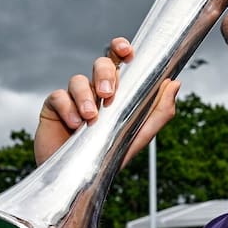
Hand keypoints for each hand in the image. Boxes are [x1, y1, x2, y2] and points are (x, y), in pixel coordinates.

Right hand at [34, 37, 180, 165]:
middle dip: (105, 74)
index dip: (121, 48)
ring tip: (90, 117)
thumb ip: (159, 111)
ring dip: (85, 95)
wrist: (79, 178)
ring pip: (78, 79)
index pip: (119, 61)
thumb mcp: (139, 135)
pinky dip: (67, 107)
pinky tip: (74, 124)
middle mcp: (96, 89)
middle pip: (101, 64)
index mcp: (118, 90)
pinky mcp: (53, 107)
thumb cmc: (109, 154)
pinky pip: (58, 96)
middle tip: (108, 93)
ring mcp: (74, 97)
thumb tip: (174, 83)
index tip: (127, 51)